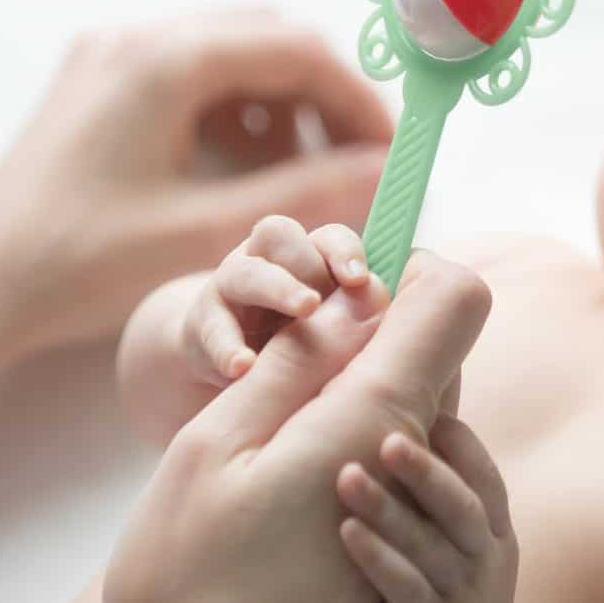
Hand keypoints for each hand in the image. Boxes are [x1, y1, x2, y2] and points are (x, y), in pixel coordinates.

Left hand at [0, 9, 391, 367]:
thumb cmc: (78, 265)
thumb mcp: (207, 232)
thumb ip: (308, 192)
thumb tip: (386, 170)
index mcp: (164, 61)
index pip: (297, 48)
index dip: (357, 97)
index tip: (390, 151)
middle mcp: (138, 38)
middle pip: (267, 38)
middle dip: (323, 96)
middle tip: (358, 161)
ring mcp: (113, 55)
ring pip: (232, 53)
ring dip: (281, 104)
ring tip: (304, 173)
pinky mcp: (100, 82)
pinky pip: (192, 74)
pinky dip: (235, 111)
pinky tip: (244, 170)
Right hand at [103, 251, 491, 602]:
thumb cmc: (189, 558)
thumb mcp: (220, 441)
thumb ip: (297, 361)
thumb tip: (358, 296)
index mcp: (376, 415)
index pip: (453, 300)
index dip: (406, 273)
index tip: (343, 288)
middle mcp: (413, 453)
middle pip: (436, 346)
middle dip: (376, 328)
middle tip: (290, 361)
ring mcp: (412, 496)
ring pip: (416, 394)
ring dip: (361, 383)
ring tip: (280, 427)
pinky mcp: (400, 525)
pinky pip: (397, 445)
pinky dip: (357, 432)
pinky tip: (295, 467)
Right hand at [186, 217, 384, 386]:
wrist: (234, 366)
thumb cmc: (302, 343)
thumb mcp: (335, 328)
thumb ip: (361, 318)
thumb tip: (400, 319)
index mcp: (309, 258)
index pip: (328, 237)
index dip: (345, 252)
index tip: (360, 280)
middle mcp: (269, 262)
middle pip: (281, 236)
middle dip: (306, 264)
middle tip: (321, 299)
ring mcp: (232, 288)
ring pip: (247, 273)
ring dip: (277, 289)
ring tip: (302, 312)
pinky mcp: (203, 324)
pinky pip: (212, 328)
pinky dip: (227, 347)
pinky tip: (242, 368)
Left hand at [338, 417, 517, 602]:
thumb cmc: (431, 581)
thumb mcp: (446, 537)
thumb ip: (433, 485)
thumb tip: (419, 409)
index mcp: (494, 534)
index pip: (486, 481)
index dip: (460, 445)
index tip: (426, 412)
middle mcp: (487, 564)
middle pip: (463, 509)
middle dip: (425, 472)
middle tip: (385, 439)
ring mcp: (462, 597)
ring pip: (432, 549)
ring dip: (390, 510)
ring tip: (347, 477)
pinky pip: (407, 591)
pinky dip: (379, 561)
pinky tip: (347, 532)